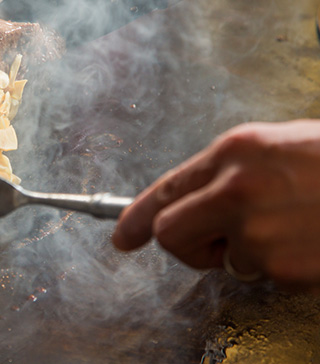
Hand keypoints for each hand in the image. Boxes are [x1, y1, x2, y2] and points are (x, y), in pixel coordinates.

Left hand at [112, 120, 319, 292]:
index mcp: (233, 151)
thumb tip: (195, 202)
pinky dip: (280, 267)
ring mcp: (258, 230)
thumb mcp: (277, 147)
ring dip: (248, 254)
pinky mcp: (282, 266)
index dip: (137, 218)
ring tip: (292, 227)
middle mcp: (236, 188)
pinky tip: (308, 241)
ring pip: (224, 261)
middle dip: (187, 246)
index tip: (123, 238)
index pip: (165, 190)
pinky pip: (262, 276)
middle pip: (172, 233)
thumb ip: (228, 173)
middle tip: (215, 244)